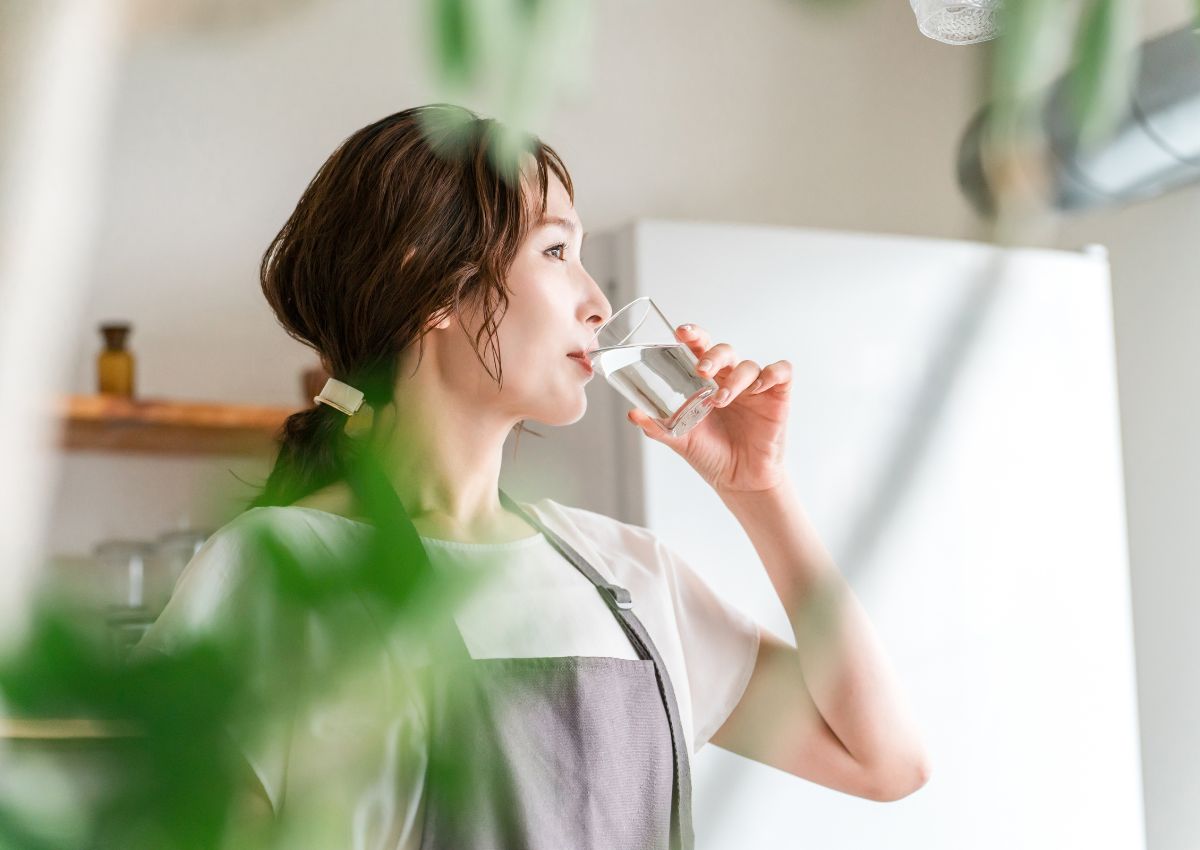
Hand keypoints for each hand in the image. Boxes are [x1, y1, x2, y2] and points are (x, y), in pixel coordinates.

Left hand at [626, 323, 791, 494]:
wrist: (740, 480)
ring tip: (721, 400)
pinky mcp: (777, 397)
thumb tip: (633, 413)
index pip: (700, 349)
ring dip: (735, 379)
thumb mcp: (681, 440)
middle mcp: (730, 379)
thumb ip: (658, 427)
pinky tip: (757, 388)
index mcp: (706, 382)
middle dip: (712, 356)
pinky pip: (781, 371)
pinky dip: (771, 373)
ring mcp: (754, 387)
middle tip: (701, 371)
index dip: (693, 336)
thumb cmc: (711, 454)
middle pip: (724, 351)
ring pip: (748, 365)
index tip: (681, 333)